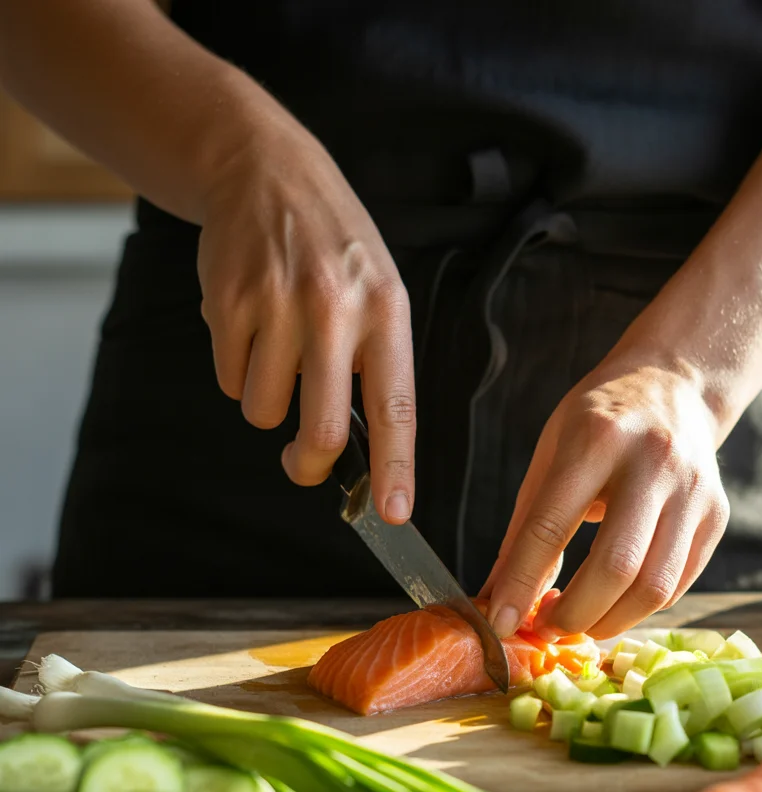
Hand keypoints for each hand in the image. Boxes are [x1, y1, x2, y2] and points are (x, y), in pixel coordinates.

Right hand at [197, 122, 414, 522]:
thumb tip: (364, 453)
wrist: (264, 169)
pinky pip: (229, 380)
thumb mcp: (377, 289)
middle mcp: (334, 309)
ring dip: (267, 402)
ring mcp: (276, 305)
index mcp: (384, 310)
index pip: (396, 406)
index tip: (393, 513)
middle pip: (322, 429)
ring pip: (265, 411)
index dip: (396, 467)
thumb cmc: (332, 246)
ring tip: (277, 351)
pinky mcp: (226, 304)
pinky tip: (250, 327)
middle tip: (304, 465)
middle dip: (309, 464)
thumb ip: (374, 363)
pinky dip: (237, 370)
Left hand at [482, 359, 729, 639]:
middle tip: (547, 625)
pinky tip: (614, 603)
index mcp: (597, 439)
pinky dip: (639, 608)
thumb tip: (496, 600)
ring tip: (579, 620)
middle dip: (574, 614)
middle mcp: (653, 463)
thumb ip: (524, 531)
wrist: (672, 384)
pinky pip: (678, 584)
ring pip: (654, 586)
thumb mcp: (549, 456)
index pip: (552, 527)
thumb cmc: (597, 423)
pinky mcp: (717, 516)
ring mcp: (694, 491)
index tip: (501, 624)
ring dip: (609, 621)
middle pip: (616, 567)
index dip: (522, 583)